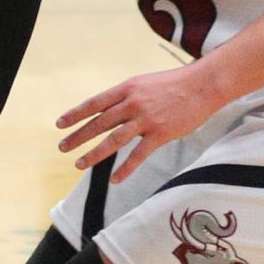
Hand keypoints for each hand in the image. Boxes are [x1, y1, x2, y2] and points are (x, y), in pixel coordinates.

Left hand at [59, 64, 224, 183]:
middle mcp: (133, 103)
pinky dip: (125, 169)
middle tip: (62, 147)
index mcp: (127, 89)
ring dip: (94, 154)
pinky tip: (114, 179)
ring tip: (79, 164)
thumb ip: (127, 97)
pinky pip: (138, 155)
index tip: (60, 124)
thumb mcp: (145, 84)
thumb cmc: (175, 84)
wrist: (203, 85)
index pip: (94, 103)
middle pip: (99, 123)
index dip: (76, 114)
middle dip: (78, 136)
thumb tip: (109, 110)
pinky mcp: (160, 134)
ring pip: (113, 140)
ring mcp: (146, 119)